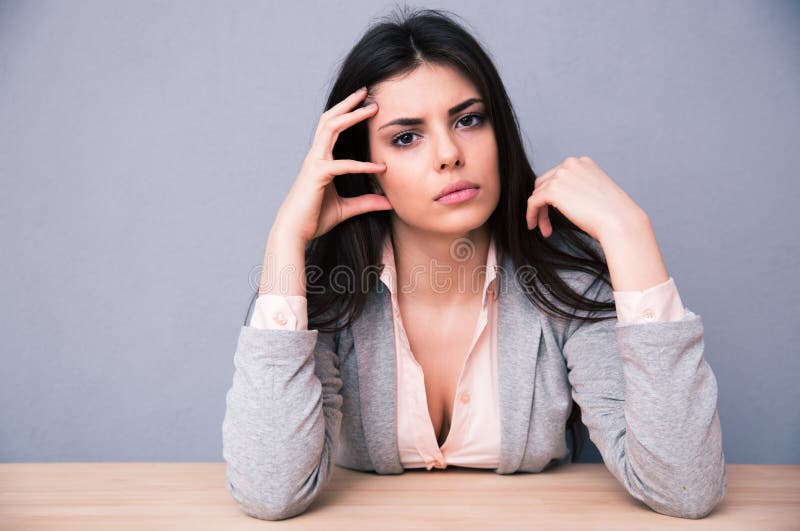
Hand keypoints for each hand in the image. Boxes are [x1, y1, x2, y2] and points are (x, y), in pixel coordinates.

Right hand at [274, 86, 391, 243]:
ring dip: (352, 115)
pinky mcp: (318, 175)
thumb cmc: (314, 219)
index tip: (365, 105)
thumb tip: (388, 202)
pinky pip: (343, 164)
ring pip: (331, 128)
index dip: (347, 114)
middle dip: (348, 103)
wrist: (294, 232)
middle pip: (330, 119)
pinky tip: (380, 167)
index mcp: (320, 160)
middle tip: (366, 92)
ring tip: (372, 107)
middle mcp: (315, 156)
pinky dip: (363, 164)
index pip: (331, 129)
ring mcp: (315, 163)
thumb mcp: (346, 209)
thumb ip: (366, 202)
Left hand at [525, 156, 644, 242]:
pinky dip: (531, 214)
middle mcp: (570, 164)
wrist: (619, 221)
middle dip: (544, 204)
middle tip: (547, 224)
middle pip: (545, 183)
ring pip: (538, 194)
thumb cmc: (612, 214)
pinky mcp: (553, 189)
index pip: (558, 176)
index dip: (553, 196)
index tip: (555, 213)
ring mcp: (561, 175)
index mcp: (583, 163)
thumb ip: (576, 189)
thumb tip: (560, 199)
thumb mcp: (594, 193)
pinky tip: (533, 226)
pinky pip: (533, 202)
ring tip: (545, 230)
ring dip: (540, 213)